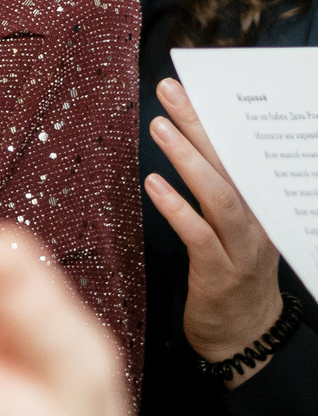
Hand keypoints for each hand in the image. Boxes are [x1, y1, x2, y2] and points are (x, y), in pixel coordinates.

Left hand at [146, 77, 286, 371]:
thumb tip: (190, 138)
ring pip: (221, 196)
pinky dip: (177, 208)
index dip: (218, 117)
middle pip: (232, 164)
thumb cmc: (231, 270)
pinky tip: (153, 184)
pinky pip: (199, 235)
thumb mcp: (234, 225)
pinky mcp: (220, 273)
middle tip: (170, 89)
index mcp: (261, 203)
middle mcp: (259, 221)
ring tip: (160, 126)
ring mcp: (242, 247)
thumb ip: (220, 186)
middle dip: (201, 123)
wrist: (245, 334)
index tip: (193, 82)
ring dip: (189, 159)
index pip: (243, 151)